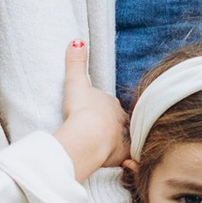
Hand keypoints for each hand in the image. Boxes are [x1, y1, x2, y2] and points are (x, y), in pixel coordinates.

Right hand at [55, 41, 128, 178]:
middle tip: (101, 128)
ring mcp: (120, 138)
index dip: (104, 108)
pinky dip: (126, 159)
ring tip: (109, 144)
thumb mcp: (75, 83)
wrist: (88, 136)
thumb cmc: (81, 109)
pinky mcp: (119, 155)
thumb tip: (76, 40)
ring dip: (117, 140)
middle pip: (118, 121)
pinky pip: (125, 157)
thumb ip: (75, 63)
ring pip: (123, 138)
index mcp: (110, 104)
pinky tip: (124, 162)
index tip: (96, 111)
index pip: (110, 104)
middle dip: (113, 123)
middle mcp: (119, 120)